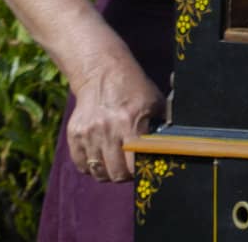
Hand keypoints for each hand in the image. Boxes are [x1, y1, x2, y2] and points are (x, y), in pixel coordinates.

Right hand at [66, 55, 163, 182]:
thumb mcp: (155, 103)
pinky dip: (90, 166)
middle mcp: (107, 129)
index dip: (139, 172)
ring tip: (114, 162)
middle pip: (116, 173)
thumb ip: (162, 127)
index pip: (134, 165)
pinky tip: (99, 156)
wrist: (101, 72)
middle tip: (129, 167)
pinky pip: (81, 164)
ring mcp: (88, 133)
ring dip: (107, 172)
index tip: (142, 168)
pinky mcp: (74, 134)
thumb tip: (172, 148)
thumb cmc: (134, 89)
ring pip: (98, 171)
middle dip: (125, 175)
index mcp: (129, 122)